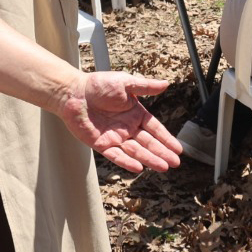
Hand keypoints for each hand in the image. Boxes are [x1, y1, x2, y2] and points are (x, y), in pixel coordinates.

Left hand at [54, 71, 180, 172]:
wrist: (74, 92)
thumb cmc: (98, 85)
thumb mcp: (126, 83)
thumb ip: (145, 86)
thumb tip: (166, 84)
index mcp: (135, 113)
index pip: (155, 129)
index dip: (167, 139)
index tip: (178, 149)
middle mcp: (127, 127)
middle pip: (148, 143)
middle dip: (162, 153)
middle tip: (176, 163)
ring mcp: (115, 137)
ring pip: (136, 151)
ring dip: (150, 159)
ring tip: (163, 167)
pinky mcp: (101, 144)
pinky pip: (116, 156)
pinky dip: (127, 162)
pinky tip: (139, 168)